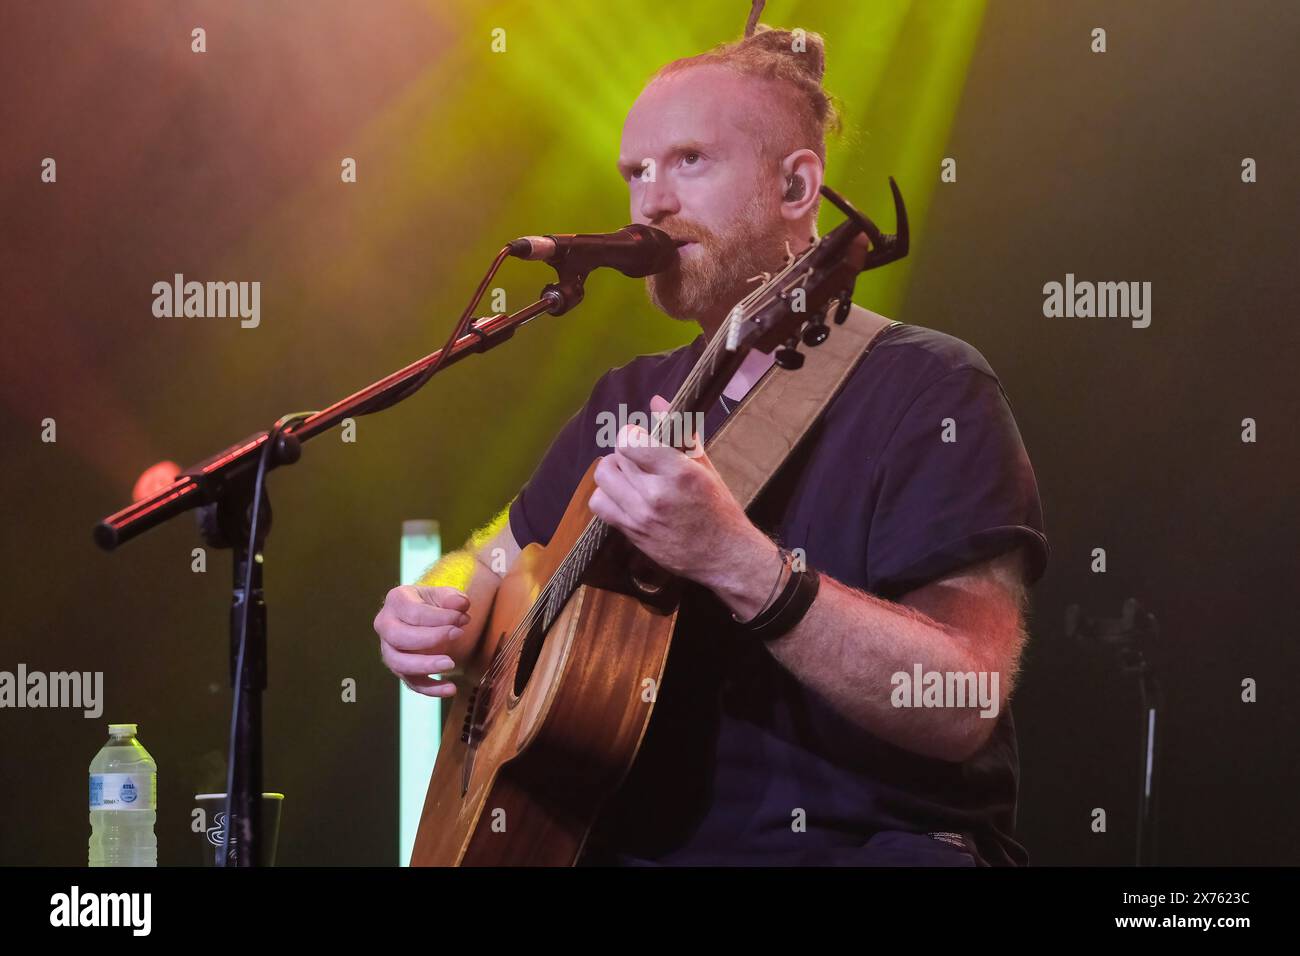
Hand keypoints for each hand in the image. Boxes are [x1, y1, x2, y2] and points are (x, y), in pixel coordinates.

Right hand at [373, 585, 469, 696]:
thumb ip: (452, 598)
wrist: (426, 616)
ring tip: (451, 664)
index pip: (413, 612)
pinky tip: (451, 688)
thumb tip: (460, 604)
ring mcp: (389, 649)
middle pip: (399, 637)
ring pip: (399, 663)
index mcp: (396, 601)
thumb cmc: (434, 603)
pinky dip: (430, 689)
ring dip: (425, 666)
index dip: (439, 617)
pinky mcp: (400, 669)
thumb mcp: (444, 595)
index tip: (463, 619)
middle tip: (458, 634)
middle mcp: (386, 625)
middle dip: (430, 638)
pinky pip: (410, 683)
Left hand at [587, 394, 775, 609]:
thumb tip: (656, 400)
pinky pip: (600, 504)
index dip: (631, 434)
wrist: (723, 555)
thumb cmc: (717, 508)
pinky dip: (606, 495)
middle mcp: (656, 493)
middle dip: (625, 452)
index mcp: (679, 472)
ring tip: (629, 476)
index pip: (630, 441)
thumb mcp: (703, 466)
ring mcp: (641, 515)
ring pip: (603, 478)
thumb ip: (678, 431)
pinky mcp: (632, 532)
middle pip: (616, 457)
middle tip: (640, 459)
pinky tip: (623, 495)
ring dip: (613, 472)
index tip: (640, 438)